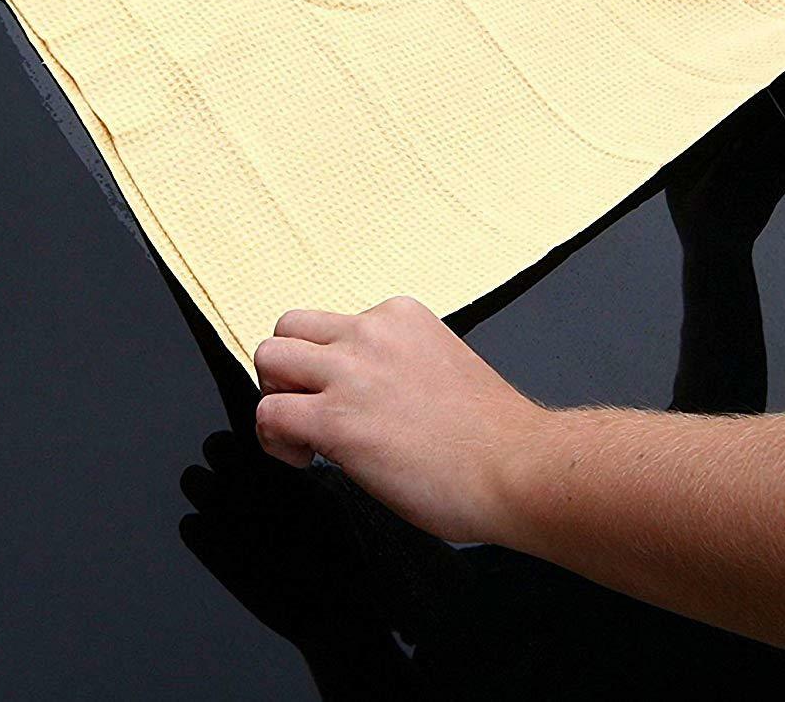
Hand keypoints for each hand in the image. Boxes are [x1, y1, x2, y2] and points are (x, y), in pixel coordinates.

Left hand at [254, 297, 547, 544]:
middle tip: (309, 409)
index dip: (326, 364)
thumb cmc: (492, 436)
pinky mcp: (336, 420)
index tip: (346, 397)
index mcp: (398, 316)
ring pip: (267, 359)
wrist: (517, 466)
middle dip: (288, 372)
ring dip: (275, 397)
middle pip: (287, 329)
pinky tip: (306, 459)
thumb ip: (397, 363)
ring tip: (301, 434)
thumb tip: (367, 393)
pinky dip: (274, 441)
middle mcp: (370, 332)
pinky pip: (269, 415)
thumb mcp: (440, 362)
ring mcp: (351, 373)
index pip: (330, 324)